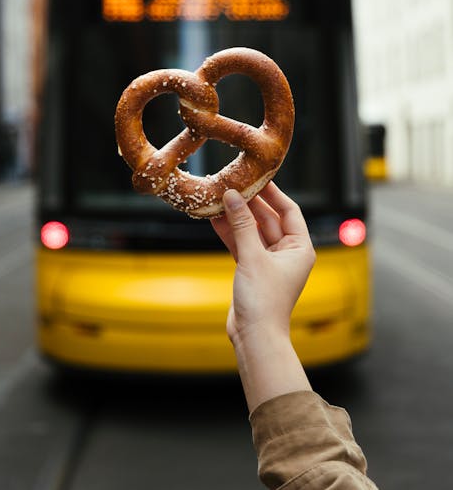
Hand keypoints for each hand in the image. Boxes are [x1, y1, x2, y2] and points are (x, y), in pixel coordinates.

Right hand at [210, 182, 315, 347]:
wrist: (255, 337)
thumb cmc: (264, 301)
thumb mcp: (252, 256)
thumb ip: (242, 224)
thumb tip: (233, 196)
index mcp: (300, 248)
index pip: (289, 210)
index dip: (273, 193)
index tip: (257, 177)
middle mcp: (287, 253)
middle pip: (268, 219)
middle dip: (249, 204)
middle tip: (232, 185)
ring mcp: (269, 261)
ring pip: (252, 231)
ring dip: (236, 217)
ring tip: (219, 199)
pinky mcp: (253, 270)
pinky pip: (242, 244)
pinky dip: (230, 233)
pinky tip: (215, 219)